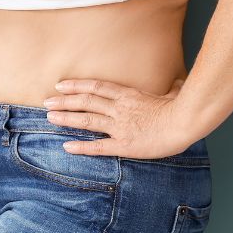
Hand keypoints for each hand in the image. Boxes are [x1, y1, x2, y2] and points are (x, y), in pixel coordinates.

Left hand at [44, 79, 194, 159]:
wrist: (184, 122)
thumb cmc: (182, 108)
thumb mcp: (174, 94)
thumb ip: (171, 89)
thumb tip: (177, 84)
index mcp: (129, 95)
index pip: (97, 87)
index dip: (77, 85)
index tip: (61, 85)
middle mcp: (120, 109)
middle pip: (86, 101)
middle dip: (64, 101)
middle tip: (47, 101)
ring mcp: (120, 126)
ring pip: (87, 120)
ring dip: (67, 118)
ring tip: (49, 118)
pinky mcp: (124, 144)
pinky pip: (98, 146)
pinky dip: (81, 146)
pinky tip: (66, 147)